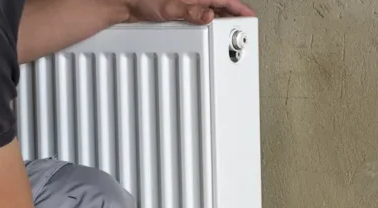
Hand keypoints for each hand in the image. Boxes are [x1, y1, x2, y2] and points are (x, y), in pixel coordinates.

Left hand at [124, 0, 254, 24]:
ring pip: (211, 11)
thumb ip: (191, 13)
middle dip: (233, 16)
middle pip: (220, 5)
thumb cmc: (144, 0)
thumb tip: (210, 16)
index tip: (251, 17)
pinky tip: (209, 30)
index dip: (240, 9)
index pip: (225, 0)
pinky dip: (208, 23)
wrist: (127, 3)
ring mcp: (188, 4)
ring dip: (221, 20)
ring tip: (230, 33)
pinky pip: (200, 16)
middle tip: (243, 30)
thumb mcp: (170, 9)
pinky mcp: (182, 11)